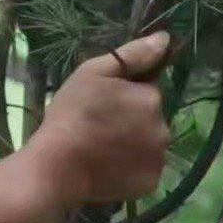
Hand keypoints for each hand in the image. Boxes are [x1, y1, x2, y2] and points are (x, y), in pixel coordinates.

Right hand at [33, 31, 172, 204]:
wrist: (57, 166)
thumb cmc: (72, 114)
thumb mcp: (93, 73)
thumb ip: (133, 55)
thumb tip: (165, 38)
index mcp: (151, 99)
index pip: (148, 91)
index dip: (126, 96)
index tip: (103, 104)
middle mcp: (163, 129)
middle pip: (151, 119)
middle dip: (133, 120)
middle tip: (100, 127)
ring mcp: (158, 159)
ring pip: (150, 144)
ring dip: (134, 143)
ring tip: (103, 149)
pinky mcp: (150, 184)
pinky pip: (146, 170)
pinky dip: (132, 168)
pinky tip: (110, 166)